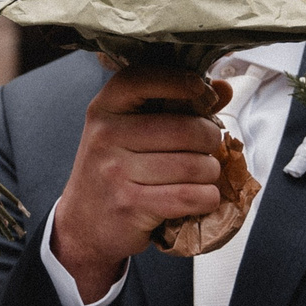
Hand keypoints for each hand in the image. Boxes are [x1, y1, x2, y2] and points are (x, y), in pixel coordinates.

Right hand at [49, 67, 229, 302]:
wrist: (83, 225)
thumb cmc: (114, 172)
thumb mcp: (130, 132)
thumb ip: (175, 107)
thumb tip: (223, 89)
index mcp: (105, 109)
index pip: (143, 80)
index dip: (179, 81)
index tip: (202, 91)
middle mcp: (106, 136)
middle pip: (184, 129)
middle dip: (211, 139)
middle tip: (208, 148)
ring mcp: (115, 171)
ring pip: (193, 165)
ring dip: (211, 172)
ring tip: (203, 175)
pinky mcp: (130, 205)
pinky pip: (189, 196)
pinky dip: (207, 198)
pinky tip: (203, 197)